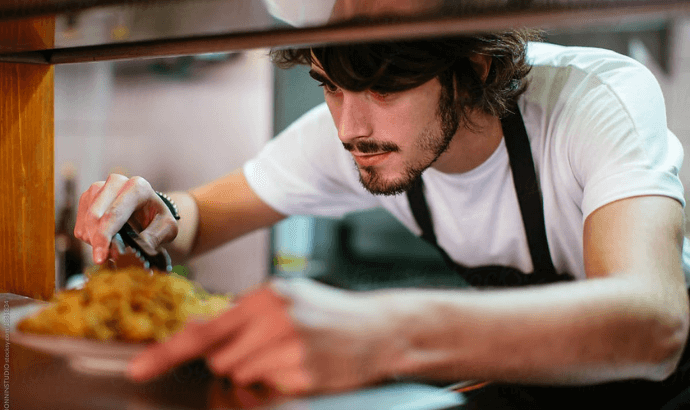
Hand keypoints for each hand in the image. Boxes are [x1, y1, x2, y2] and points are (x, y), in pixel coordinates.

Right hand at [74, 174, 178, 263]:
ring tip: (113, 248)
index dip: (105, 237)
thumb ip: (153, 239)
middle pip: (95, 217)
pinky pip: (80, 226)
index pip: (115, 213)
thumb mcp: (166, 229)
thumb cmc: (158, 219)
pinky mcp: (87, 198)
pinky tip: (106, 240)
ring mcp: (98, 188)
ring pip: (85, 222)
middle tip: (107, 260)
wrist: (149, 210)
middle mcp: (116, 181)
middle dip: (98, 242)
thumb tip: (132, 253)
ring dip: (95, 242)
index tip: (101, 258)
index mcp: (138, 186)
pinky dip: (90, 239)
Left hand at [127, 278, 399, 394]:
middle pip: (219, 359)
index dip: (165, 354)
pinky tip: (303, 364)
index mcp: (265, 297)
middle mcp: (274, 320)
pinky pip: (269, 388)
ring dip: (256, 370)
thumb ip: (245, 314)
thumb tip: (204, 336)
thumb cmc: (329, 311)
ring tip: (288, 353)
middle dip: (234, 357)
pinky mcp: (304, 375)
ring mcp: (290, 350)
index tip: (138, 370)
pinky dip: (279, 381)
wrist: (379, 328)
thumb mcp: (287, 297)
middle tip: (265, 345)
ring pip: (240, 375)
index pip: (204, 331)